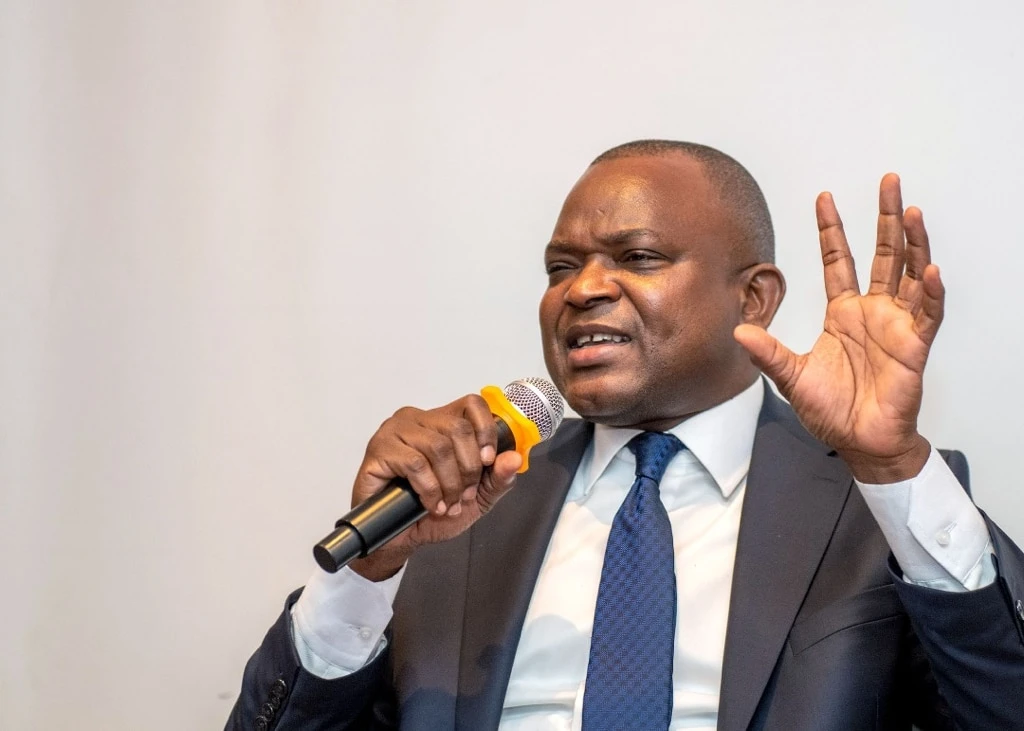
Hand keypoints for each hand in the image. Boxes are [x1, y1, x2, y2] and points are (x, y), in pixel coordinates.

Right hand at [347, 395, 521, 580]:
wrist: (399, 538)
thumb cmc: (431, 513)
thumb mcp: (476, 498)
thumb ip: (497, 478)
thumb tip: (513, 458)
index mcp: (442, 422)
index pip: (472, 404)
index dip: (486, 430)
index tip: (488, 460)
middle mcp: (419, 420)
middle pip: (458, 428)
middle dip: (468, 468)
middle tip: (464, 494)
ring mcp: (396, 431)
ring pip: (438, 446)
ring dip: (449, 483)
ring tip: (446, 504)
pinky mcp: (379, 449)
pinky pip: (415, 463)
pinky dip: (429, 490)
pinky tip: (430, 504)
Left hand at [734, 174, 943, 483]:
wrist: (858, 442)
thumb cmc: (832, 411)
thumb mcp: (791, 377)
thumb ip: (768, 353)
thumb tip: (739, 331)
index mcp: (842, 314)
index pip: (837, 261)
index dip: (832, 230)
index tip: (825, 198)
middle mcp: (872, 312)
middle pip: (882, 255)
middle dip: (885, 218)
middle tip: (889, 182)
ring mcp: (896, 326)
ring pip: (909, 274)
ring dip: (913, 243)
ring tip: (912, 211)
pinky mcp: (914, 347)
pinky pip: (927, 314)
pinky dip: (930, 292)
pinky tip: (929, 271)